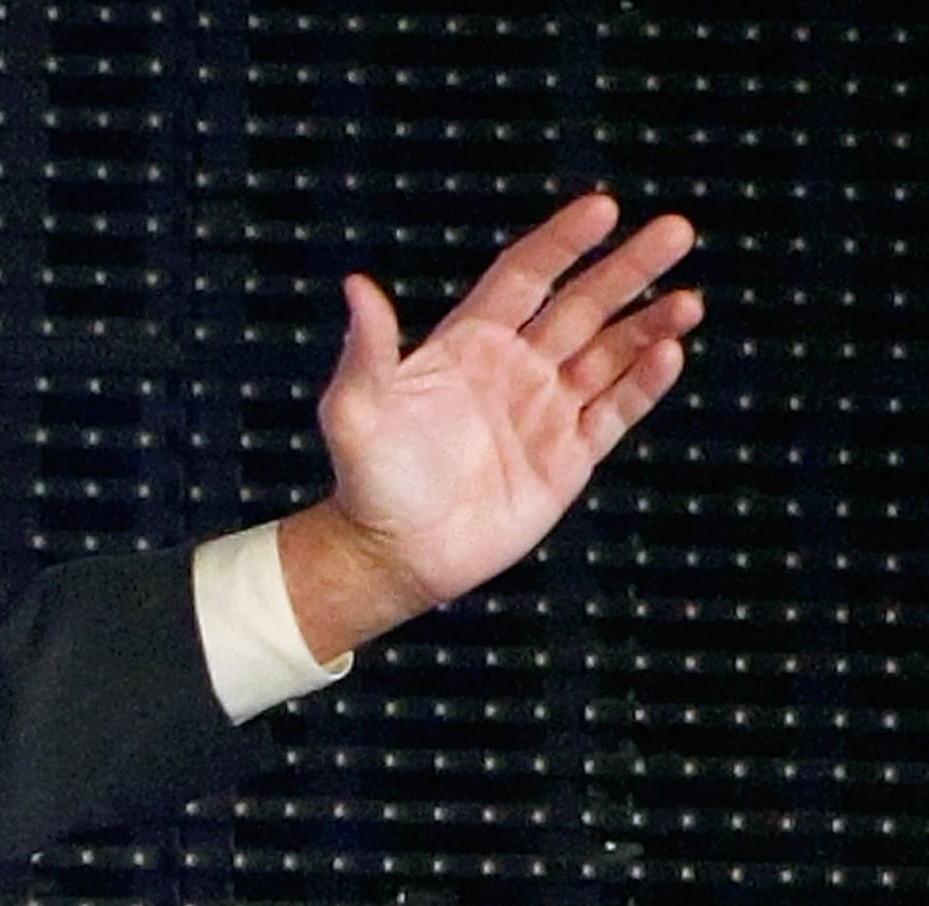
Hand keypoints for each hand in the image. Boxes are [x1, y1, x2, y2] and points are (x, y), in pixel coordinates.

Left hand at [282, 192, 704, 661]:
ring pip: (610, 353)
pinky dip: (643, 384)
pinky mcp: (569, 457)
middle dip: (629, 268)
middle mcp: (516, 367)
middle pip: (582, 304)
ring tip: (689, 300)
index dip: (562, 242)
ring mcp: (547, 410)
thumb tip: (357, 287)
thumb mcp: (356, 413)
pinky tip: (669, 354)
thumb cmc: (368, 481)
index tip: (602, 207)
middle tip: (677, 231)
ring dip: (650, 324)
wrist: (392, 556)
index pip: (525, 277)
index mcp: (469, 344)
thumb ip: (367, 353)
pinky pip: (615, 412)